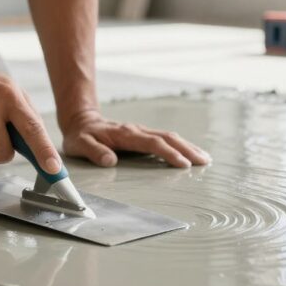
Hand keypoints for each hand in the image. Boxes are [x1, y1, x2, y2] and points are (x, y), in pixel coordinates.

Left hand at [60, 109, 210, 168]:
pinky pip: (165, 138)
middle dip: (187, 149)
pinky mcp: (143, 134)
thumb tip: (109, 161)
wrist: (81, 120)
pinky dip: (181, 145)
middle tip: (204, 162)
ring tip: (205, 158)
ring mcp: (141, 131)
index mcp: (125, 134)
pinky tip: (190, 153)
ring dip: (188, 146)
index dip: (168, 153)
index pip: (152, 143)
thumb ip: (94, 152)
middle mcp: (137, 130)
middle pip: (168, 138)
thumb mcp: (80, 144)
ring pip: (170, 136)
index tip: (183, 164)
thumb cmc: (80, 136)